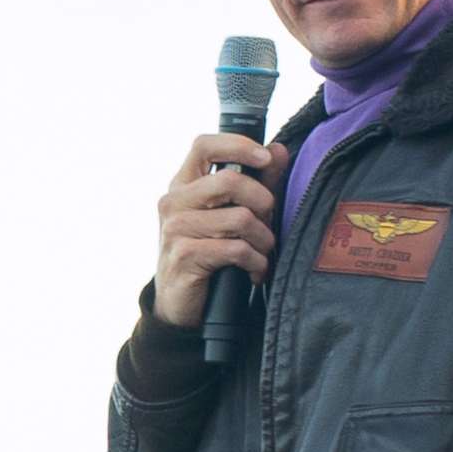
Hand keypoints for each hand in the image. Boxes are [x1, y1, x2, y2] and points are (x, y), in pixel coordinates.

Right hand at [151, 134, 290, 329]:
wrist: (180, 306)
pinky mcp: (184, 256)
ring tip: (262, 252)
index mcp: (183, 184)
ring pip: (240, 218)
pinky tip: (254, 270)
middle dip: (262, 202)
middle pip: (230, 181)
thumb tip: (278, 150)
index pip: (204, 145)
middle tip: (268, 222)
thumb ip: (256, 182)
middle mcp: (174, 202)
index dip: (238, 145)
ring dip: (263, 239)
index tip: (265, 159)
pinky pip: (236, 249)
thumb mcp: (230, 214)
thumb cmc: (209, 254)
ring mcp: (176, 229)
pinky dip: (255, 262)